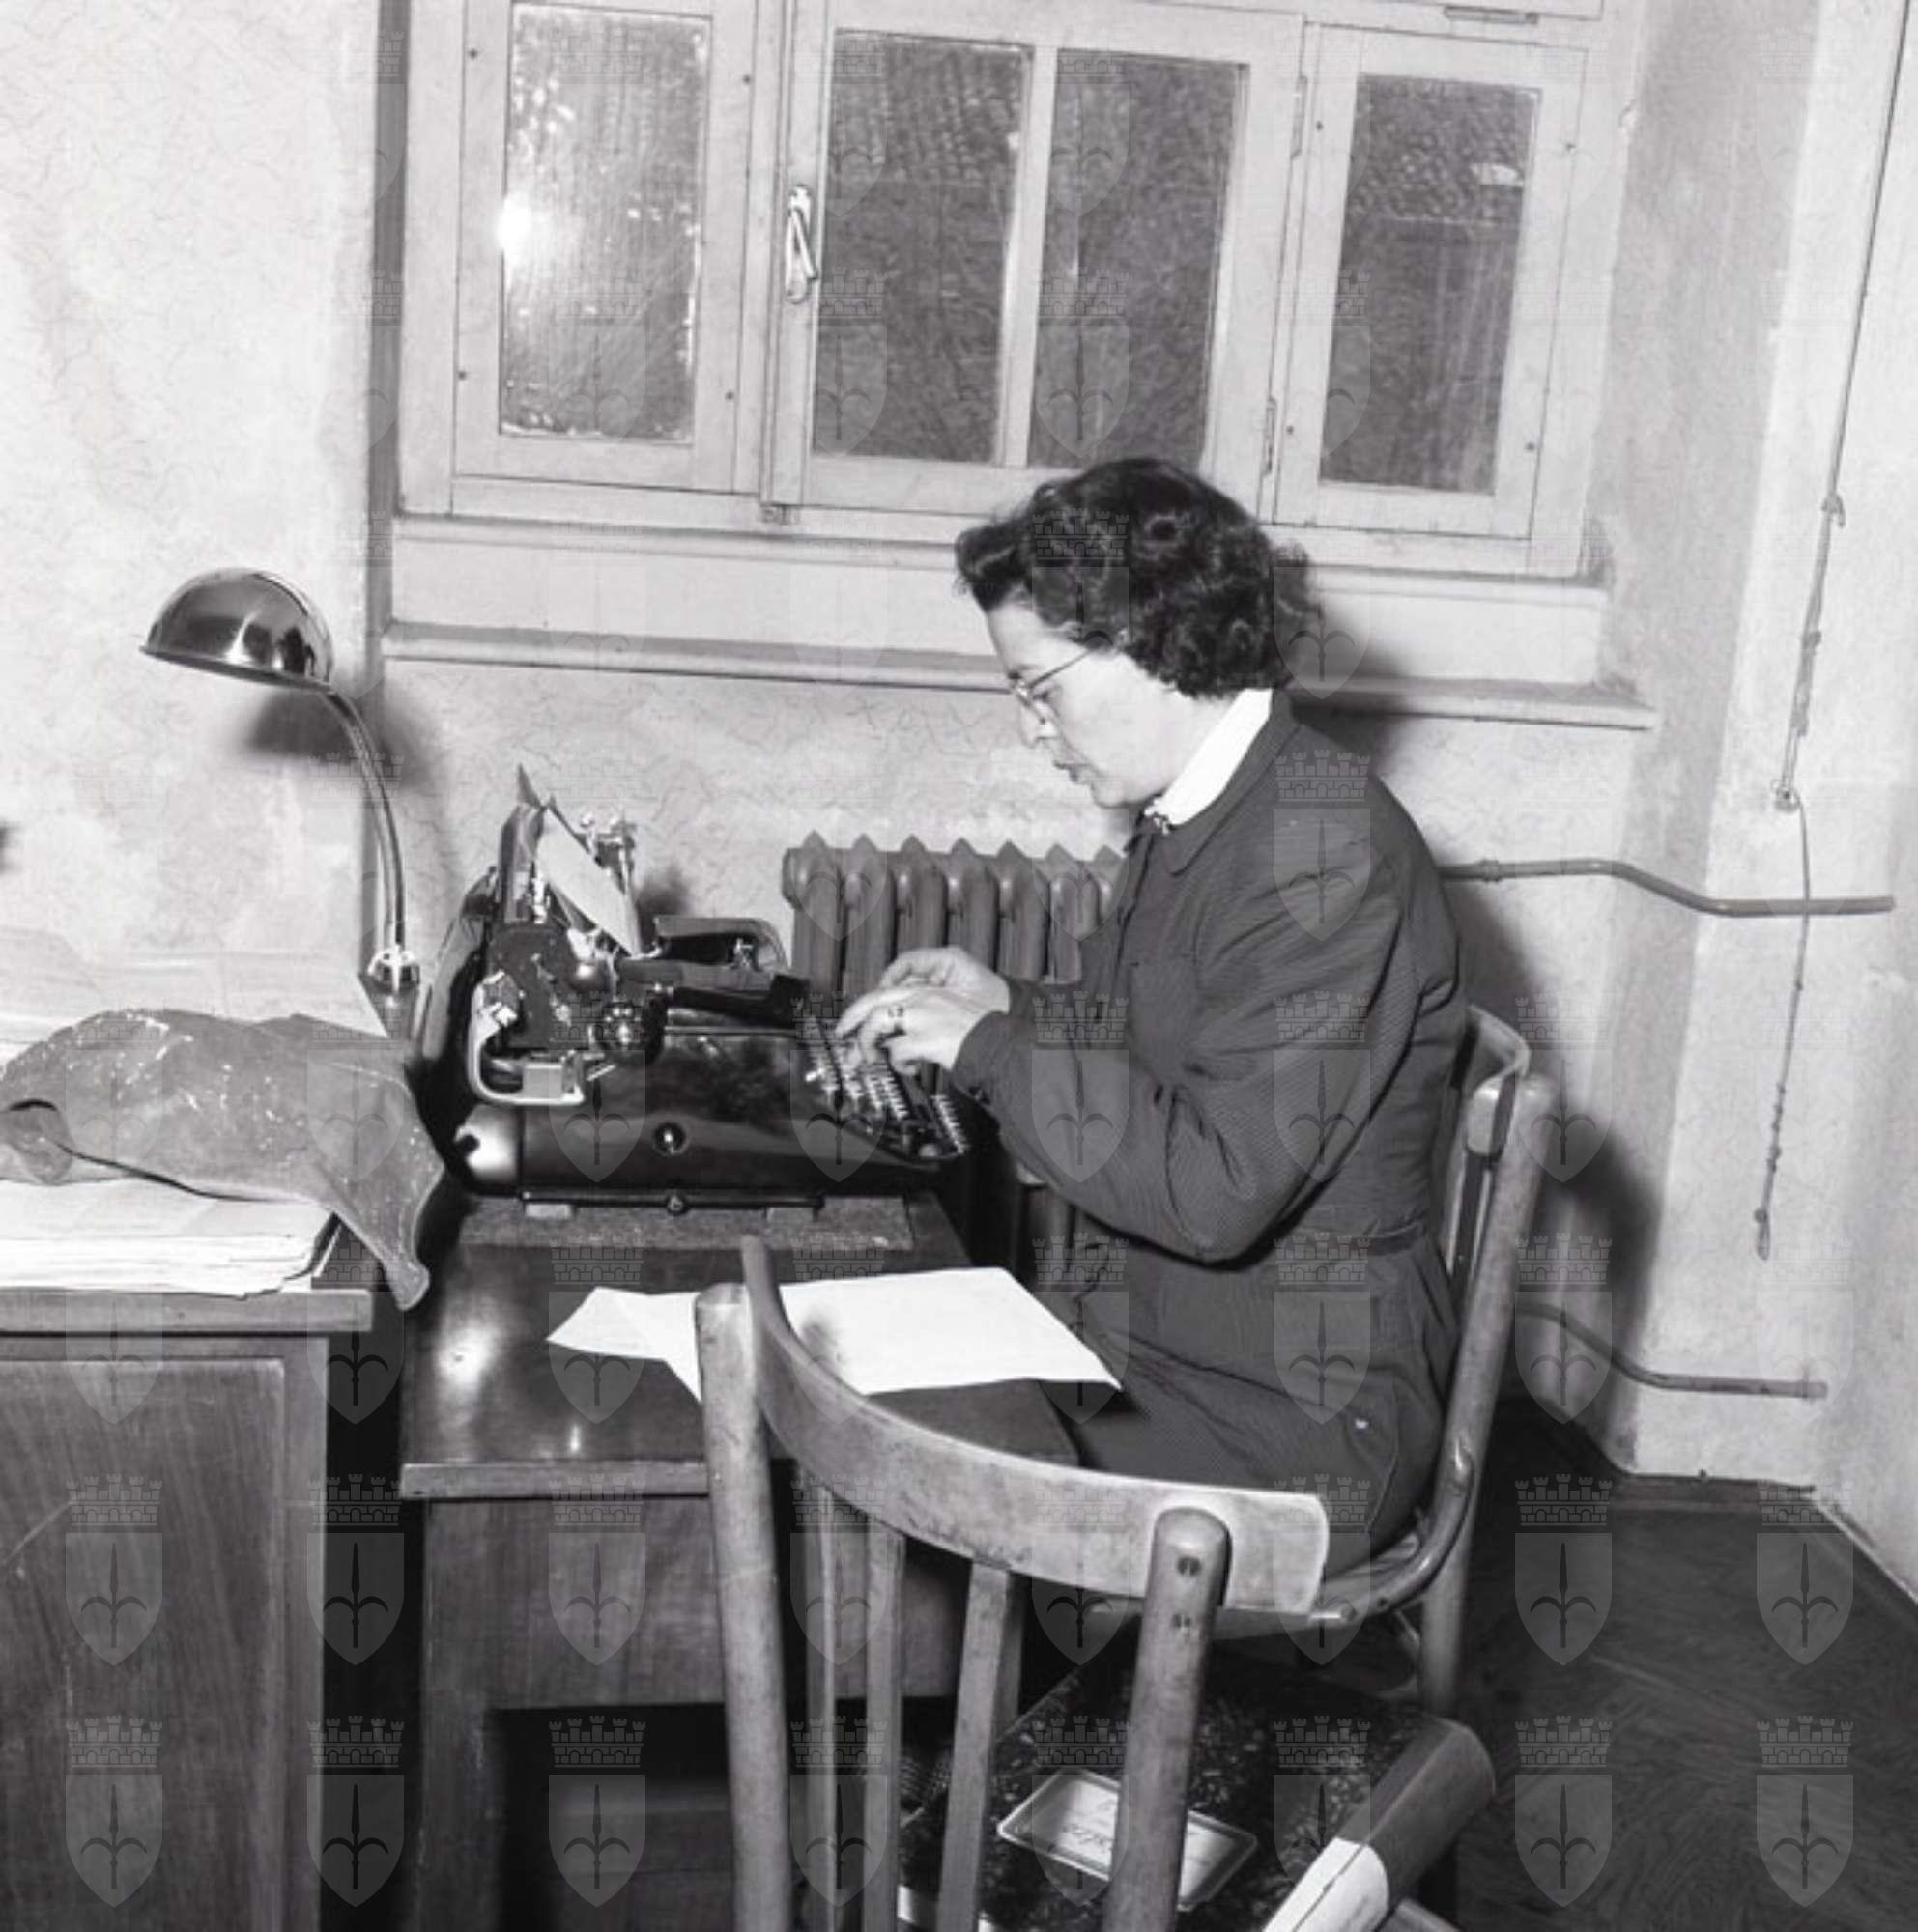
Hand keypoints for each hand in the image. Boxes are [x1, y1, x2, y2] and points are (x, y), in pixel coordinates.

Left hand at [836, 952, 1007, 1076]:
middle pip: (872, 1002)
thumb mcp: (947, 1015)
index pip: (886, 991)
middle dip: (851, 1020)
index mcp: (928, 991)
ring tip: (869, 1060)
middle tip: (842, 1036)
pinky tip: (912, 1068)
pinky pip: (898, 1052)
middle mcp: (923, 998)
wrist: (999, 1043)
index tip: (855, 1021)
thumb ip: (920, 1021)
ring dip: (868, 1044)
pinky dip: (900, 1064)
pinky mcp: (925, 1037)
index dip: (865, 1007)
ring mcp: (923, 1016)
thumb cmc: (979, 1034)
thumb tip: (896, 1041)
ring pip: (877, 1023)